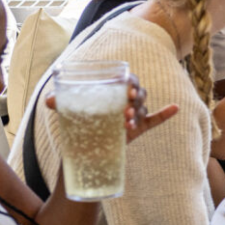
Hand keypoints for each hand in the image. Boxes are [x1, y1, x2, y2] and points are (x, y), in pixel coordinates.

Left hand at [45, 74, 178, 143]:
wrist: (86, 144)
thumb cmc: (80, 118)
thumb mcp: (69, 110)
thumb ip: (60, 103)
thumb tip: (49, 101)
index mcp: (114, 88)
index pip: (127, 80)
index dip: (130, 83)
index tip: (126, 91)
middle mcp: (127, 98)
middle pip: (139, 93)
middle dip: (135, 99)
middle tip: (125, 108)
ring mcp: (134, 113)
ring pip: (142, 109)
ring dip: (138, 114)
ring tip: (127, 122)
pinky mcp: (138, 128)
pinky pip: (154, 119)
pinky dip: (165, 114)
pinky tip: (175, 108)